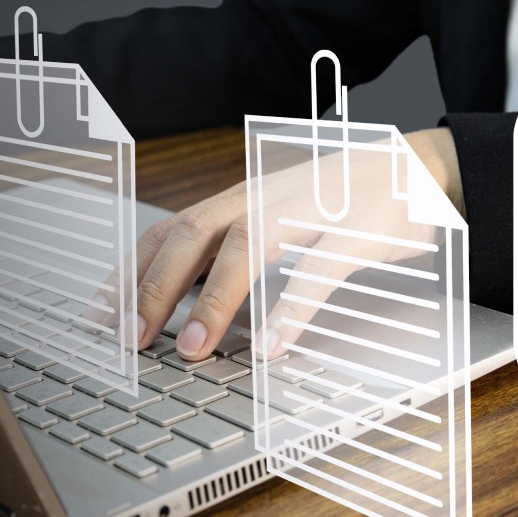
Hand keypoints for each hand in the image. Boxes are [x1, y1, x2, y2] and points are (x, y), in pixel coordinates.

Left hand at [133, 127, 463, 359]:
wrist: (417, 167)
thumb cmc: (341, 199)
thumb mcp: (277, 215)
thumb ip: (235, 247)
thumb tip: (187, 299)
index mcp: (241, 197)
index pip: (171, 229)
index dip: (131, 270)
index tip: (101, 312)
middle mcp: (265, 197)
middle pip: (195, 233)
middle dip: (155, 287)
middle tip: (129, 339)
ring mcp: (310, 210)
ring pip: (248, 247)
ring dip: (213, 300)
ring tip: (191, 349)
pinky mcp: (355, 230)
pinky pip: (318, 272)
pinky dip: (292, 310)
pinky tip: (273, 347)